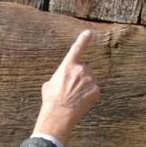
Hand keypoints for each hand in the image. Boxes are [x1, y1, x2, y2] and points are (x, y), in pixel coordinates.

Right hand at [34, 29, 100, 146]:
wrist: (59, 113)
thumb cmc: (51, 99)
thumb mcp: (48, 85)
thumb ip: (58, 78)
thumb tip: (59, 82)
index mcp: (68, 65)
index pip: (77, 48)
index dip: (83, 39)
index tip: (88, 32)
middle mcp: (81, 69)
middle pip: (84, 69)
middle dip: (79, 77)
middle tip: (70, 89)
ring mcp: (90, 79)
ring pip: (89, 80)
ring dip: (84, 86)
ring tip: (74, 97)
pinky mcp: (97, 90)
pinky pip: (94, 90)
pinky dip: (89, 95)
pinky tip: (81, 102)